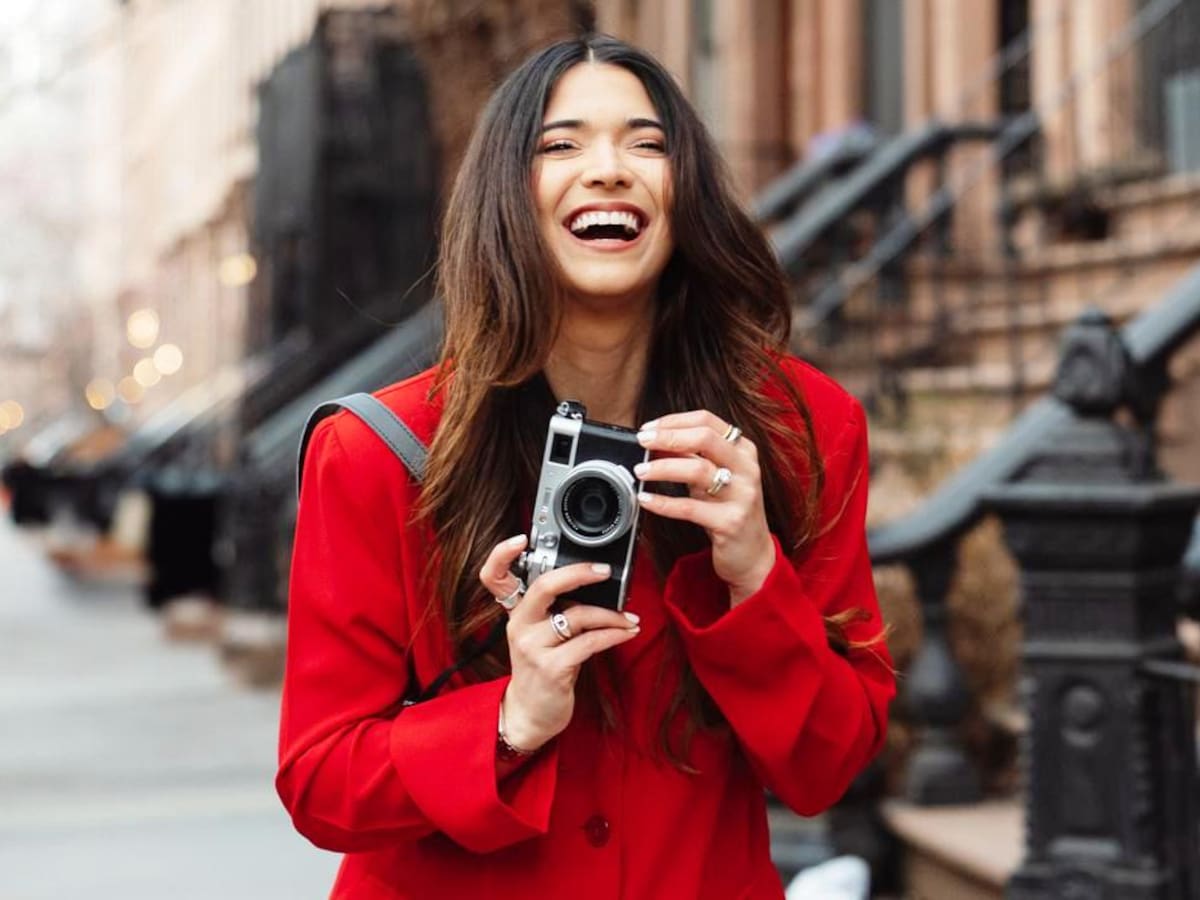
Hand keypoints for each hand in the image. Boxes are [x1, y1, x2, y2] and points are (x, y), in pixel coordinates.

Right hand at [478, 535, 640, 750]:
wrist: (530, 715)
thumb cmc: (541, 669)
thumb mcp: (538, 635)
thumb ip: (554, 610)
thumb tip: (592, 585)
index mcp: (515, 614)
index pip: (494, 578)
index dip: (502, 555)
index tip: (520, 539)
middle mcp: (519, 627)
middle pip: (543, 587)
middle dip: (578, 573)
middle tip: (604, 571)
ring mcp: (533, 648)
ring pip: (577, 616)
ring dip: (611, 615)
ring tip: (628, 618)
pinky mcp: (553, 669)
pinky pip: (590, 642)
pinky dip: (614, 634)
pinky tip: (627, 632)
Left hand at [633, 411, 774, 605]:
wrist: (753, 554)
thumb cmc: (729, 510)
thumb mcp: (714, 478)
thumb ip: (692, 457)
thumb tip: (658, 439)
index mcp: (743, 450)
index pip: (707, 420)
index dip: (674, 421)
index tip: (649, 427)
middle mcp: (747, 468)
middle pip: (705, 438)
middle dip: (668, 436)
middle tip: (642, 441)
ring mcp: (742, 495)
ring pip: (698, 470)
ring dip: (663, 467)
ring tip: (640, 471)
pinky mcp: (731, 522)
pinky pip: (691, 508)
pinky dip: (664, 502)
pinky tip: (646, 499)